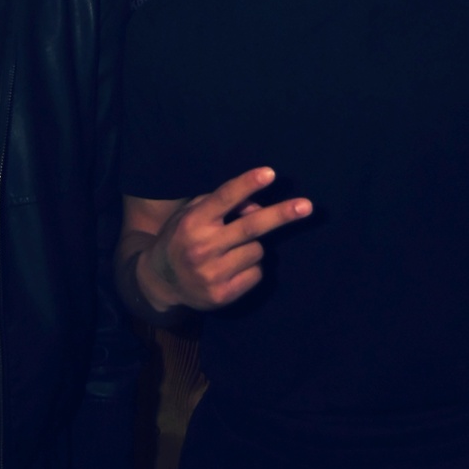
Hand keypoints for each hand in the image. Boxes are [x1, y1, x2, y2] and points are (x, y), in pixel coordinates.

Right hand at [134, 167, 311, 312]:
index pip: (224, 198)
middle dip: (281, 214)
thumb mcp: (194, 215)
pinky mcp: (222, 295)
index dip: (247, 184)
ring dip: (253, 246)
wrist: (160, 281)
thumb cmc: (183, 237)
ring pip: (258, 250)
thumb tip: (259, 208)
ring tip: (232, 250)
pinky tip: (232, 268)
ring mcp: (212, 273)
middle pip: (251, 226)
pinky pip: (256, 273)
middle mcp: (202, 247)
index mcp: (193, 222)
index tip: (270, 173)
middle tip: (307, 206)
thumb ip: (223, 206)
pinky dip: (251, 268)